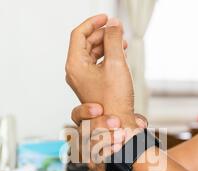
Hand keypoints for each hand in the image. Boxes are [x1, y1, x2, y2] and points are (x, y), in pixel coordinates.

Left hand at [66, 14, 137, 128]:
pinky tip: (120, 55)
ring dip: (107, 45)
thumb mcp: (116, 63)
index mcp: (75, 65)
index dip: (93, 23)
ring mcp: (82, 79)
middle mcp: (75, 72)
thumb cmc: (115, 100)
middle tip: (119, 30)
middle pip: (85, 43)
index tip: (106, 18)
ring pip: (92, 53)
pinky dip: (107, 56)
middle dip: (102, 34)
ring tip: (122, 43)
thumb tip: (114, 24)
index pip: (79, 34)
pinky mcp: (91, 85)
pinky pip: (96, 64)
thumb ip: (114, 39)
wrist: (117, 125)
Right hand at [70, 102, 147, 170]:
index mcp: (90, 125)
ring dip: (105, 138)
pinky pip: (95, 160)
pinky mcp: (96, 167)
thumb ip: (132, 121)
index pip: (77, 115)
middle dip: (99, 123)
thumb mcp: (130, 127)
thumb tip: (139, 122)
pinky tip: (117, 149)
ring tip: (121, 136)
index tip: (99, 109)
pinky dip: (106, 153)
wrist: (131, 170)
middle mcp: (86, 139)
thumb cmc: (127, 144)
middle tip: (116, 122)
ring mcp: (89, 154)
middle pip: (83, 129)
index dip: (85, 111)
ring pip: (87, 145)